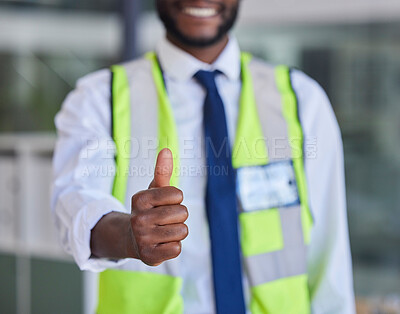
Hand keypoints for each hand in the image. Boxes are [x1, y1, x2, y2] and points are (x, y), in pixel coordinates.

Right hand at [130, 148, 187, 265]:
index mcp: (139, 198)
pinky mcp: (149, 256)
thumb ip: (162, 171)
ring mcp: (142, 238)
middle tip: (165, 219)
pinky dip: (174, 246)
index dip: (176, 199)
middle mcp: (138, 218)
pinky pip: (177, 248)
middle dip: (179, 216)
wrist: (134, 239)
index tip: (165, 203)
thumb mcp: (155, 190)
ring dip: (177, 231)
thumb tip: (166, 150)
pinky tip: (162, 244)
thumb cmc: (150, 210)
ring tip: (164, 231)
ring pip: (182, 231)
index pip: (177, 194)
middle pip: (182, 213)